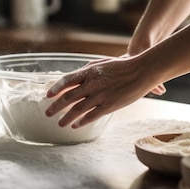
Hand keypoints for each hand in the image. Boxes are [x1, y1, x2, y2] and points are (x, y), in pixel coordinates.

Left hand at [45, 56, 165, 127]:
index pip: (66, 80)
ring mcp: (100, 95)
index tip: (48, 95)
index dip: (55, 89)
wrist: (142, 71)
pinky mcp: (109, 105)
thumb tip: (76, 78)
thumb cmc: (123, 66)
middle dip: (56, 106)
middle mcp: (92, 84)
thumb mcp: (102, 63)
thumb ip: (88, 71)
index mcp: (89, 72)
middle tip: (48, 113)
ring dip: (67, 117)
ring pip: (78, 109)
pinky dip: (82, 121)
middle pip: (68, 97)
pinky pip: (92, 115)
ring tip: (59, 123)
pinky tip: (76, 125)